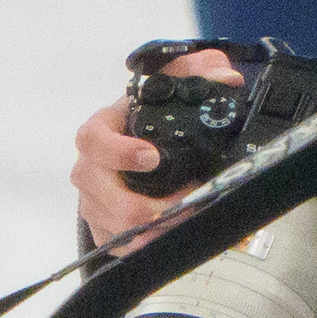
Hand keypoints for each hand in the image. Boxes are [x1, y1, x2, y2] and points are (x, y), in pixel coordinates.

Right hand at [69, 51, 229, 251]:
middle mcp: (89, 169)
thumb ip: (196, 73)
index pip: (94, 140)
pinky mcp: (103, 228)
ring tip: (188, 215)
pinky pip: (120, 244)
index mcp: (99, 131)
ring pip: (114, 224)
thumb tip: (226, 77)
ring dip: (154, 226)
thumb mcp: (169, 86)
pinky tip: (174, 231)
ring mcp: (93, 201)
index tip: (153, 157)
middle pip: (100, 193)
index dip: (119, 152)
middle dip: (144, 204)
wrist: (133, 150)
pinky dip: (150, 242)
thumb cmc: (146, 119)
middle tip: (183, 200)